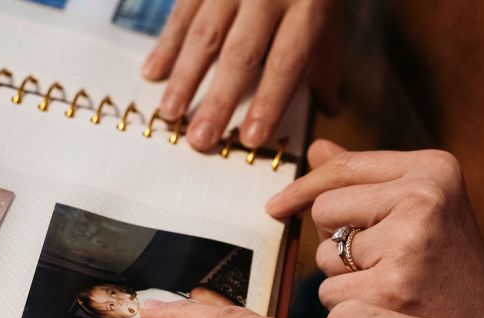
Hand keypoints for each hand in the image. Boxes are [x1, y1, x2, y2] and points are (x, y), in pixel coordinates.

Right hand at [143, 0, 342, 151]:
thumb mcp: (331, 17)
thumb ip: (327, 62)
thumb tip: (328, 109)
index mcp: (308, 8)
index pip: (285, 63)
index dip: (267, 102)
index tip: (249, 138)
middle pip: (240, 54)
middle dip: (218, 100)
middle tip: (200, 139)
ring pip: (205, 34)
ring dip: (184, 77)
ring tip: (171, 113)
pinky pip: (183, 11)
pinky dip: (166, 43)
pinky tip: (153, 73)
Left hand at [266, 141, 483, 317]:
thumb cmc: (449, 264)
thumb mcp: (422, 206)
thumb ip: (368, 180)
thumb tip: (314, 150)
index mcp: (433, 168)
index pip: (343, 168)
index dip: (303, 188)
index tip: (276, 207)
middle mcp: (424, 198)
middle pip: (324, 211)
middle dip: (335, 239)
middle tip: (378, 260)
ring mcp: (408, 244)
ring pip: (323, 256)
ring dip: (343, 277)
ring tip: (390, 283)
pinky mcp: (391, 290)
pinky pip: (331, 294)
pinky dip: (348, 307)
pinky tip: (386, 308)